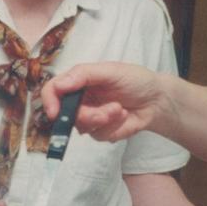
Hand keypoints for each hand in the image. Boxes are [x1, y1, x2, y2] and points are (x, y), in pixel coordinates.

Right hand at [40, 62, 169, 142]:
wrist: (156, 100)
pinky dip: (114, 127)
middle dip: (87, 115)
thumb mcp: (111, 70)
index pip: (53, 90)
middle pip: (66, 114)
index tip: (55, 112)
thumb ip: (83, 75)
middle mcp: (80, 100)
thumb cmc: (136, 80)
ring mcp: (89, 117)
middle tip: (109, 111)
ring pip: (82, 127)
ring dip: (104, 119)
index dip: (50, 102)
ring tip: (120, 109)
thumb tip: (59, 85)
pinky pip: (98, 135)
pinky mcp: (101, 131)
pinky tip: (124, 116)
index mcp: (78, 81)